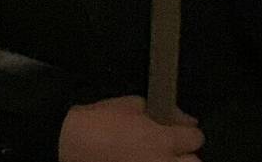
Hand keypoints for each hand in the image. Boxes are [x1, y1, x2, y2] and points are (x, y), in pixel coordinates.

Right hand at [58, 97, 202, 161]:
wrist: (65, 143)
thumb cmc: (93, 123)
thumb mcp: (125, 105)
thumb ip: (156, 109)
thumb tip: (178, 116)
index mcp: (162, 139)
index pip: (195, 137)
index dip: (186, 132)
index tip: (180, 131)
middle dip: (185, 156)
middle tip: (171, 150)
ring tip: (155, 157)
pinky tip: (138, 160)